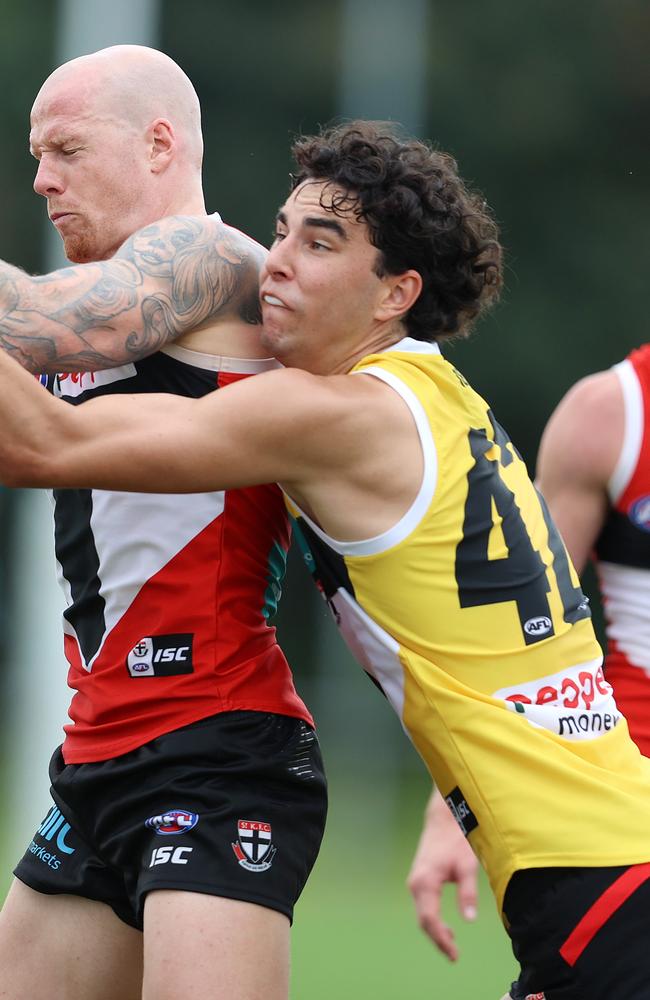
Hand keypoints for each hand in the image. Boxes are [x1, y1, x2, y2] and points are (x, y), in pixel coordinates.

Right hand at [407, 788, 478, 960]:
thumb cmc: (456, 840)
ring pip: (422, 914)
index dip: (440, 939)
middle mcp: (415, 884)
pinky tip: (447, 928)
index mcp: (424, 883)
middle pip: (423, 920)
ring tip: (452, 945)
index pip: (429, 920)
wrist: (443, 819)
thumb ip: (467, 892)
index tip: (454, 954)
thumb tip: (469, 919)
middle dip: (437, 939)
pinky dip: (433, 920)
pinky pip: (423, 906)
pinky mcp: (419, 879)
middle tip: (454, 955)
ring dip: (435, 931)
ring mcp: (415, 882)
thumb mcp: (466, 866)